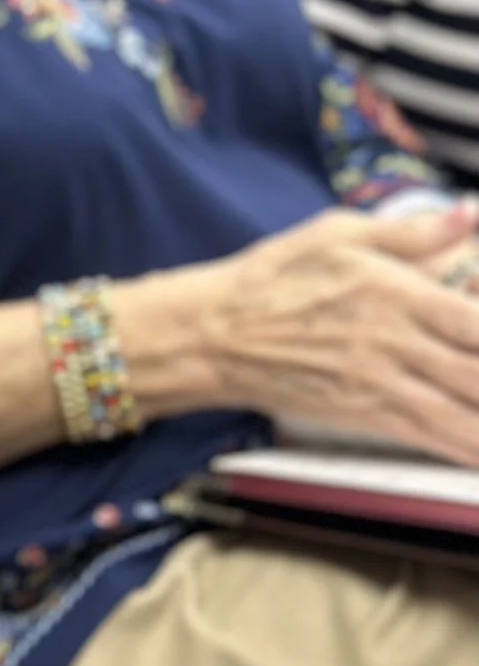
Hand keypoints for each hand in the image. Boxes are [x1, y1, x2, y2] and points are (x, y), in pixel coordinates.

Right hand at [183, 204, 478, 464]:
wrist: (212, 333)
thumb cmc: (273, 277)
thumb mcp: (334, 233)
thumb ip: (411, 232)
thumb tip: (470, 215)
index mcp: (392, 290)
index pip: (475, 320)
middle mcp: (393, 340)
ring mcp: (380, 382)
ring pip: (467, 415)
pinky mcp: (366, 414)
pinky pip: (436, 438)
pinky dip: (473, 450)